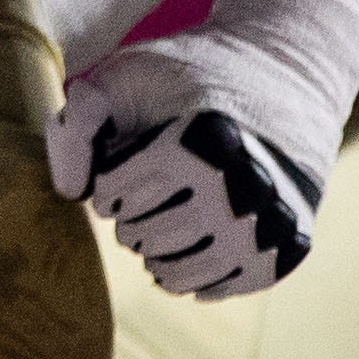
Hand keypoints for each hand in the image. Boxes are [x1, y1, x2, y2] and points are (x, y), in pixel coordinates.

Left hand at [50, 41, 329, 297]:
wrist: (285, 74)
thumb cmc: (191, 74)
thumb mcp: (127, 72)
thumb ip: (80, 119)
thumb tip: (69, 190)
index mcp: (205, 139)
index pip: (114, 194)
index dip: (105, 180)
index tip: (120, 161)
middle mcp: (245, 186)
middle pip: (143, 235)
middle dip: (128, 217)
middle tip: (139, 193)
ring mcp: (272, 223)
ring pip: (177, 271)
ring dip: (153, 251)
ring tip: (153, 223)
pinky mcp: (288, 247)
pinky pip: (220, 286)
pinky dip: (190, 276)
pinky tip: (180, 251)